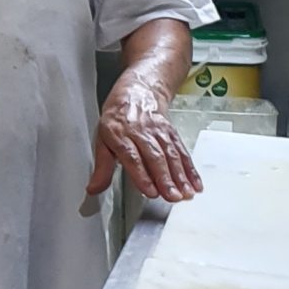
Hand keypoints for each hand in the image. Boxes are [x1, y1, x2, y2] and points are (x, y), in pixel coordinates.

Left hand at [89, 74, 202, 204]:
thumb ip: (101, 167)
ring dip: (180, 176)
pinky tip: (195, 183)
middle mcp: (140, 131)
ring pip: (170, 154)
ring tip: (186, 193)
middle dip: (165, 179)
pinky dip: (190, 168)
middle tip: (172, 197)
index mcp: (119, 134)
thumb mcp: (102, 139)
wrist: (138, 91)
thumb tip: (93, 189)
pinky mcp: (171, 132)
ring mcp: (158, 131)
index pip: (132, 156)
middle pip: (155, 156)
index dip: (142, 175)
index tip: (150, 192)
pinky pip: (181, 150)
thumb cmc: (117, 118)